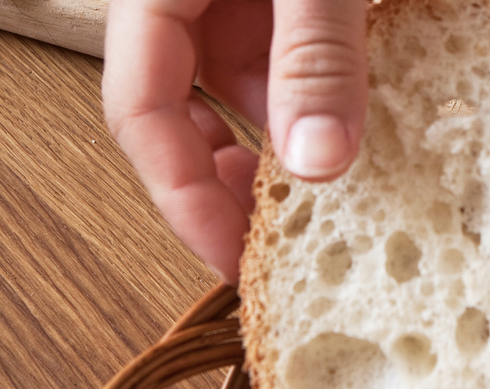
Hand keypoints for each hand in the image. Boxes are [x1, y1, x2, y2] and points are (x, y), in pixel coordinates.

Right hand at [102, 0, 367, 282]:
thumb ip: (314, 57)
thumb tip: (317, 163)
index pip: (139, 113)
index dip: (182, 200)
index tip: (233, 261)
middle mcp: (177, 2)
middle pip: (175, 118)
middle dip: (223, 192)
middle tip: (274, 251)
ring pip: (231, 96)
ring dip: (272, 156)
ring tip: (321, 210)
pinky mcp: (274, 0)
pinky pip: (276, 67)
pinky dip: (306, 111)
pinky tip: (350, 143)